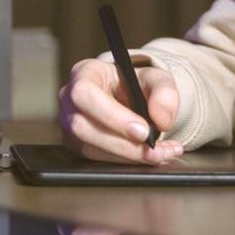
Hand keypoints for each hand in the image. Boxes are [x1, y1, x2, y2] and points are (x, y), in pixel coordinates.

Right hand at [58, 57, 182, 163]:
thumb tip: (162, 120)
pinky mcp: (77, 145)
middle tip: (154, 149)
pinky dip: (126, 161)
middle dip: (122, 143)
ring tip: (161, 154)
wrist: (128, 95)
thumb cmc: (135, 82)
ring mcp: (69, 125)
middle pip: (83, 126)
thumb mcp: (156, 78)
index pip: (85, 94)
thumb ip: (164, 93)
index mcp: (84, 73)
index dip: (111, 115)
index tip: (142, 130)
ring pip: (90, 148)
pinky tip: (150, 157)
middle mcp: (69, 99)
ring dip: (128, 156)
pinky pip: (97, 159)